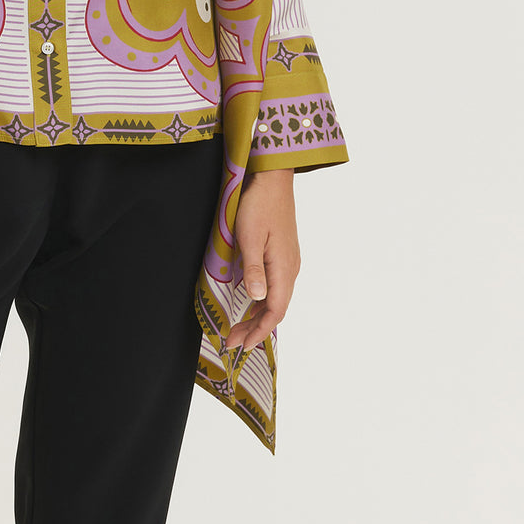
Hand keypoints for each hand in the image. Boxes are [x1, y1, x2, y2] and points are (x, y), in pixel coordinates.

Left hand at [224, 168, 298, 352]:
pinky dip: (263, 300)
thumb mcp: (250, 236)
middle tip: (232, 340)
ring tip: (239, 327)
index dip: (258, 331)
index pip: (274, 311)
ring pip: (276, 298)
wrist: (273, 178)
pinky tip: (251, 301)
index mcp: (284, 268)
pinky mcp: (284, 253)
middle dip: (255, 328)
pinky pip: (276, 286)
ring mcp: (289, 261)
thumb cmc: (259, 205)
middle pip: (275, 309)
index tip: (241, 345)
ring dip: (258, 315)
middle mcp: (291, 269)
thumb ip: (254, 269)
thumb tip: (256, 299)